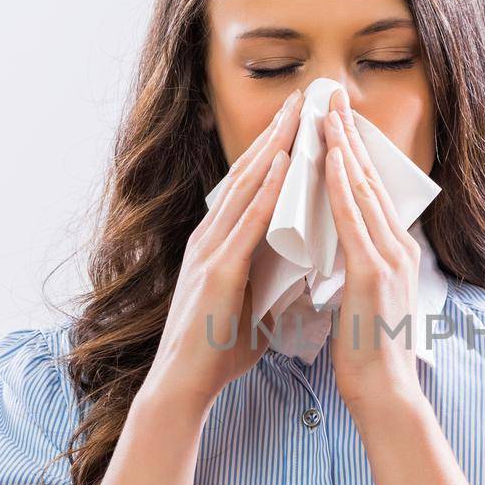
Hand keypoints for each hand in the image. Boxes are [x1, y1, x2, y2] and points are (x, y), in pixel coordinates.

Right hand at [138, 89, 300, 411]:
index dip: (273, 153)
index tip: (298, 124)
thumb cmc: (216, 351)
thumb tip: (300, 275)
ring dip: (272, 150)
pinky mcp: (216, 272)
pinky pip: (246, 222)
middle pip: (246, 176)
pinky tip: (284, 165)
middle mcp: (210, 239)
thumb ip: (271, 283)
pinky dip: (266, 191)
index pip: (250, 188)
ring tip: (296, 116)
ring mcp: (210, 252)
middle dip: (274, 136)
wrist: (183, 385)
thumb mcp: (253, 307)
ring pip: (245, 189)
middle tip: (299, 99)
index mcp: (219, 245)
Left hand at [320, 86, 424, 413]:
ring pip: (363, 190)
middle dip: (350, 137)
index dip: (354, 156)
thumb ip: (355, 273)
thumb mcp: (362, 302)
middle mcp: (397, 249)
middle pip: (370, 181)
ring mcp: (388, 258)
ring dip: (344, 148)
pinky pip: (353, 218)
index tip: (336, 124)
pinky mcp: (372, 272)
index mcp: (393, 255)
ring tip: (327, 112)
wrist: (383, 391)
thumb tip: (340, 258)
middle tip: (332, 98)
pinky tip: (331, 158)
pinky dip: (341, 184)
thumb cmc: (368, 355)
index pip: (370, 195)